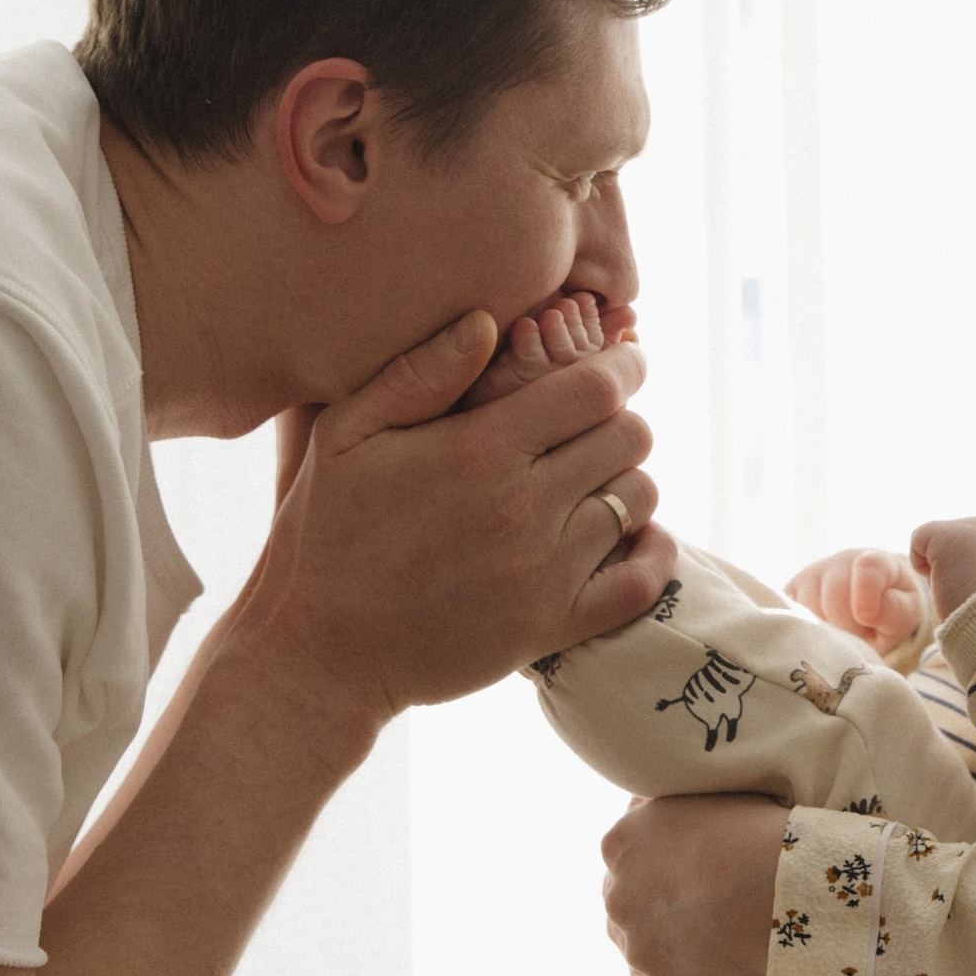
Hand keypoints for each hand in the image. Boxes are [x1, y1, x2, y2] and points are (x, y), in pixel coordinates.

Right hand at [232, 308, 672, 735]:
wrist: (322, 654)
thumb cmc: (327, 536)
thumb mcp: (345, 437)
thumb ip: (417, 374)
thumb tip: (486, 321)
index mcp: (480, 450)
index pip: (595, 389)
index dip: (620, 367)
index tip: (620, 363)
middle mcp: (524, 507)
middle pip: (628, 437)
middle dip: (621, 418)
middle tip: (596, 424)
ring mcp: (544, 572)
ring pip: (639, 501)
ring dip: (629, 480)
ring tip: (598, 478)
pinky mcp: (552, 627)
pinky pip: (641, 585)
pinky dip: (654, 555)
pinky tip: (638, 537)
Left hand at [600, 793, 786, 975]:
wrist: (802, 883)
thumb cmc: (762, 824)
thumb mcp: (701, 793)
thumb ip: (664, 810)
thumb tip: (650, 809)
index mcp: (620, 846)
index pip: (629, 859)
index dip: (664, 864)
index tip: (699, 866)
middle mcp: (620, 905)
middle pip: (635, 912)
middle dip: (667, 911)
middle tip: (717, 904)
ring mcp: (646, 959)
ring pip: (659, 959)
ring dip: (688, 952)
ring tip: (736, 939)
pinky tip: (743, 973)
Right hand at [785, 542, 926, 658]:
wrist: (871, 609)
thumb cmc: (891, 611)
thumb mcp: (905, 614)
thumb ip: (892, 612)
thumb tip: (864, 613)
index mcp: (876, 561)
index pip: (868, 567)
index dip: (865, 595)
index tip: (866, 617)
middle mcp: (841, 560)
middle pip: (835, 595)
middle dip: (848, 625)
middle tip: (860, 634)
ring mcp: (812, 574)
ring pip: (810, 608)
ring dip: (827, 631)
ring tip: (842, 632)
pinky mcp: (791, 591)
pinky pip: (790, 614)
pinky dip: (805, 630)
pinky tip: (822, 632)